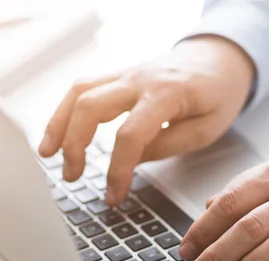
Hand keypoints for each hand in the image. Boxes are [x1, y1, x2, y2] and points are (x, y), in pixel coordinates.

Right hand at [38, 35, 254, 204]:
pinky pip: (84, 87)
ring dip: (59, 124)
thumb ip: (169, 144)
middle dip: (75, 144)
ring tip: (48, 155)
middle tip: (72, 177)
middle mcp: (140, 79)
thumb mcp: (208, 128)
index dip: (118, 169)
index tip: (114, 194)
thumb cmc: (219, 93)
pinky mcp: (120, 75)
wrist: (220, 58)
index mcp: (167, 93)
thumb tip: (131, 160)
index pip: (131, 134)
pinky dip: (65, 110)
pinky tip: (58, 132)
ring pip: (79, 91)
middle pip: (91, 105)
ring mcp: (127, 73)